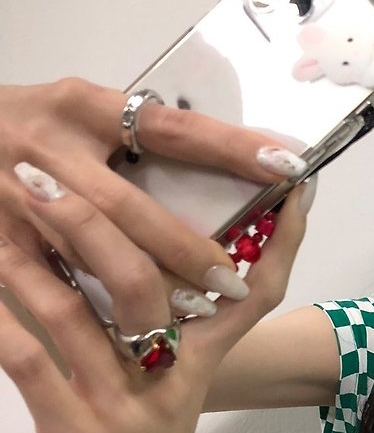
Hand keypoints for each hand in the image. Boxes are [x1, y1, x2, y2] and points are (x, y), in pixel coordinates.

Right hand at [0, 77, 306, 310]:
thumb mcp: (74, 111)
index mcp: (81, 105)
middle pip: (129, 208)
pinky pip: (45, 281)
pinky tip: (119, 327)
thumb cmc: (21, 124)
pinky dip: (86, 306)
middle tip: (230, 281)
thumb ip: (134, 136)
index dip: (230, 147)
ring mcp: (14, 195)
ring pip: (87, 253)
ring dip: (139, 289)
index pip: (171, 126)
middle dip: (184, 250)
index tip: (287, 164)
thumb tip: (229, 160)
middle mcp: (48, 145)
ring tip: (185, 315)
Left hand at [0, 154, 317, 432]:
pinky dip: (3, 324)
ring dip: (35, 257)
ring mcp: (123, 405)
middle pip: (150, 283)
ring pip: (80, 315)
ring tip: (4, 207)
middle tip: (51, 169)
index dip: (278, 238)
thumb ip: (168, 331)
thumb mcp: (179, 392)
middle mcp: (169, 375)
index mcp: (200, 361)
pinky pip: (33, 367)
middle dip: (102, 219)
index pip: (254, 291)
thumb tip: (131, 261)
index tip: (291, 182)